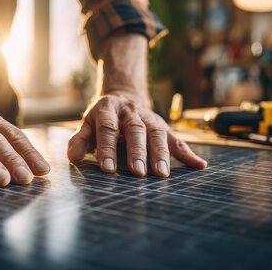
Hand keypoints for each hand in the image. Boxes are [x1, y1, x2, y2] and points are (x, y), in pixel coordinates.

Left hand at [68, 94, 206, 176]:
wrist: (123, 97)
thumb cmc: (102, 118)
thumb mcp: (87, 124)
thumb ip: (80, 140)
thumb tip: (72, 158)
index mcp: (108, 109)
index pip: (108, 129)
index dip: (107, 148)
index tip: (108, 169)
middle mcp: (130, 112)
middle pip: (136, 130)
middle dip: (138, 152)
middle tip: (138, 172)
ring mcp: (149, 117)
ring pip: (157, 133)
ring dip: (161, 153)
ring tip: (162, 174)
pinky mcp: (163, 126)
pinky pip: (176, 139)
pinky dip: (188, 153)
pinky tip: (199, 165)